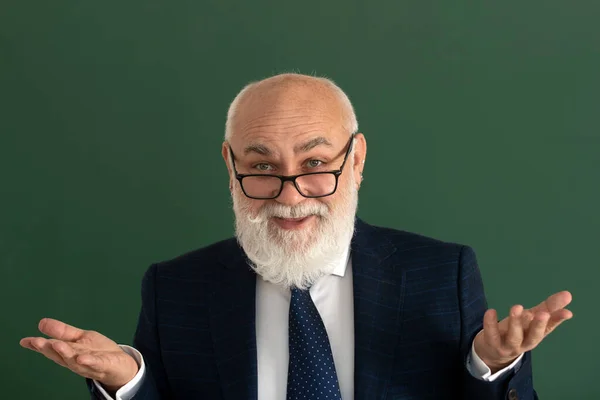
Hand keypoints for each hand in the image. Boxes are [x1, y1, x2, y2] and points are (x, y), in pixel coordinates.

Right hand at [20, 318, 138, 392]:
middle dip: (48, 348)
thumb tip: (41, 322)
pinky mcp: (103, 366)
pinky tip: (81, 358)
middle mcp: (74, 360)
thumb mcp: (80, 338)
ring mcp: (88, 364)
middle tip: (37, 342)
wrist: (120, 365)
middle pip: (60, 355)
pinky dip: (88, 361)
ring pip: (74, 360)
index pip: (51, 348)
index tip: (24, 341)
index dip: (38, 345)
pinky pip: (95, 364)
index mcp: (68, 353)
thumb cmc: (98, 352)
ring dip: (65, 353)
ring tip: (56, 344)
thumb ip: (62, 332)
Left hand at [474, 290, 572, 372]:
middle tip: (543, 313)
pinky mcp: (492, 344)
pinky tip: (491, 311)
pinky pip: (491, 334)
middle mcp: (524, 343)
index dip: (557, 320)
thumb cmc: (517, 332)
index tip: (567, 312)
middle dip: (538, 326)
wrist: (492, 352)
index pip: (548, 328)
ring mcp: (508, 346)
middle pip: (533, 337)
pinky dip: (490, 323)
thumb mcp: (531, 319)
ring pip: (513, 337)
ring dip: (516, 322)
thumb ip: (548, 307)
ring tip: (517, 307)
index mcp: (535, 336)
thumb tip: (568, 294)